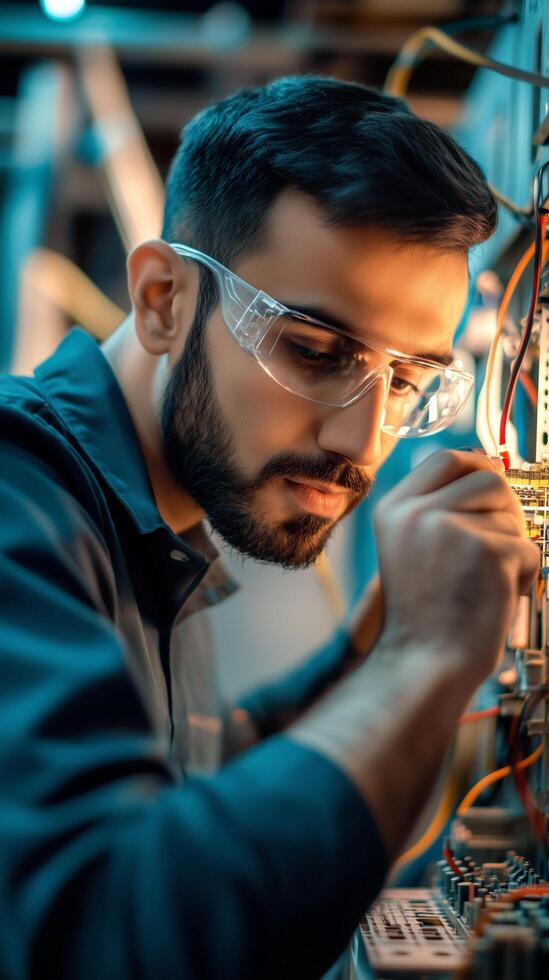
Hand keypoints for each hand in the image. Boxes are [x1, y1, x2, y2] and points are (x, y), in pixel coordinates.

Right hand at [373, 450, 538, 681]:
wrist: (424, 663)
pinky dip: (525, 576)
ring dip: (513, 545)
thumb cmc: (426, 616)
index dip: (476, 465)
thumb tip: (490, 471)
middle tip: (501, 542)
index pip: (445, 459)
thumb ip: (439, 509)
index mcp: (393, 509)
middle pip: (486, 476)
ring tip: (491, 580)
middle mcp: (416, 513)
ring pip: (511, 513)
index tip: (493, 483)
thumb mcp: (412, 548)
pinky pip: (528, 549)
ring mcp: (449, 528)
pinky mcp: (486, 551)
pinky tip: (498, 598)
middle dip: (505, 506)